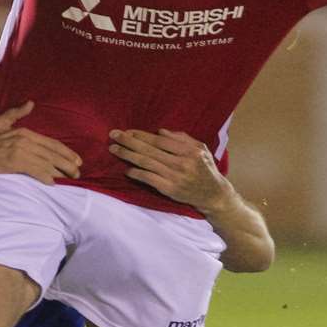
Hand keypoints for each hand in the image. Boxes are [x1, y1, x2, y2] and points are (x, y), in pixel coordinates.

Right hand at [0, 102, 82, 184]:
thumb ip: (15, 114)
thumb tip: (30, 103)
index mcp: (23, 132)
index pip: (51, 143)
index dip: (66, 152)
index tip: (77, 160)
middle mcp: (24, 140)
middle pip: (52, 153)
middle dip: (68, 163)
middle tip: (78, 172)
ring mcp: (19, 152)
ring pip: (47, 163)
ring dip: (60, 171)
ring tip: (70, 178)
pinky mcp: (14, 163)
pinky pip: (36, 171)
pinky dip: (46, 177)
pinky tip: (52, 183)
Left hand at [109, 128, 228, 211]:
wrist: (213, 194)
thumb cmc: (205, 168)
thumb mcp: (200, 148)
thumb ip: (181, 138)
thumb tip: (160, 132)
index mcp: (188, 150)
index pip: (160, 140)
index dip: (142, 135)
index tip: (127, 131)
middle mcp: (181, 162)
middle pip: (150, 150)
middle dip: (129, 141)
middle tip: (113, 135)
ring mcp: (175, 177)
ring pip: (146, 163)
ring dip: (128, 155)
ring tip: (114, 149)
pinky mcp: (170, 190)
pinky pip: (149, 179)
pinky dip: (137, 174)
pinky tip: (127, 170)